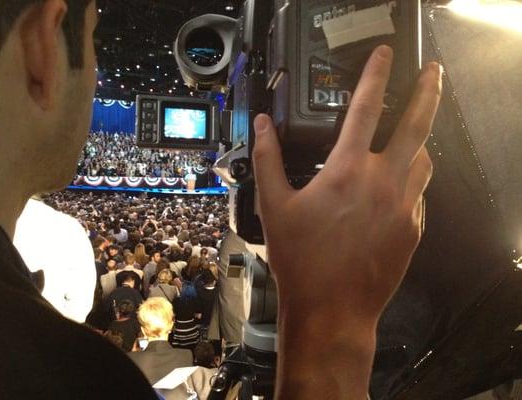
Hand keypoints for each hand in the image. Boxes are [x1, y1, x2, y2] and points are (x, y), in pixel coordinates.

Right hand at [253, 45, 441, 397]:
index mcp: (348, 171)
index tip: (384, 55)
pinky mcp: (414, 230)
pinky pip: (420, 195)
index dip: (375, 75)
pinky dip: (412, 182)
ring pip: (424, 161)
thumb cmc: (302, 262)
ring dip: (419, 142)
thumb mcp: (274, 206)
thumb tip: (262, 127)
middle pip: (417, 124)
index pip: (365, 108)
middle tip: (432, 73)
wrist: (332, 310)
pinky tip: (397, 188)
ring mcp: (405, 207)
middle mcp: (384, 183)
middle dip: (427, 91)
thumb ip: (268, 159)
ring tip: (412, 135)